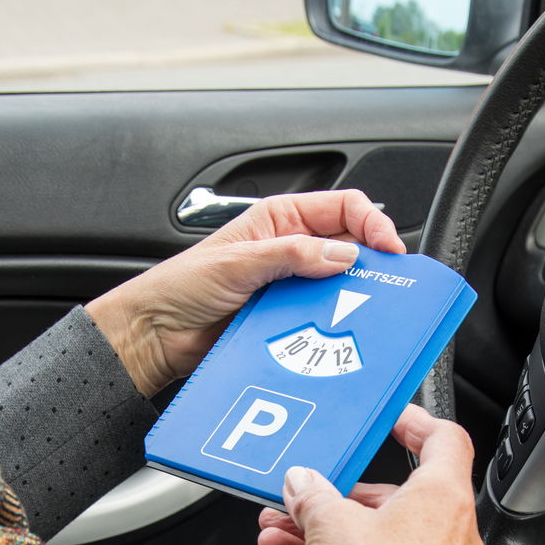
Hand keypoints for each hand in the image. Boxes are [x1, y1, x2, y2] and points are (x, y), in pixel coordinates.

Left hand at [85, 190, 405, 395]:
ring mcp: (292, 287)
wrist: (155, 335)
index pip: (344, 208)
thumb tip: (342, 255)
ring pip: (342, 288)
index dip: (372, 223)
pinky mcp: (288, 320)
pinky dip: (335, 326)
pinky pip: (323, 321)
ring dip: (353, 298)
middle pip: (351, 248)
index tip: (388, 248)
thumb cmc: (180, 286)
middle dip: (371, 263)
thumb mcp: (238, 262)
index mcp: (280, 220)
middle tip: (387, 283)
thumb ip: (291, 254)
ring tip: (363, 309)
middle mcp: (291, 250)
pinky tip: (339, 332)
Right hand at [255, 406, 483, 544]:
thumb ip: (313, 494)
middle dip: (348, 490)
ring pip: (382, 537)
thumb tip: (303, 485)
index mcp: (446, 502)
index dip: (416, 422)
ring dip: (331, 526)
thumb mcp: (327, 523)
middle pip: (404, 495)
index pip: (446, 441)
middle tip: (313, 486)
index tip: (391, 419)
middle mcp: (453, 540)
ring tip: (285, 523)